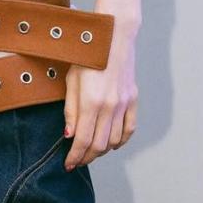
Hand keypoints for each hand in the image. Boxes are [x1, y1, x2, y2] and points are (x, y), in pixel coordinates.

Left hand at [62, 23, 137, 170]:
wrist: (113, 37)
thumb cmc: (87, 55)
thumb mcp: (71, 79)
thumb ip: (70, 109)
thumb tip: (69, 135)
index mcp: (91, 102)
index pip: (83, 140)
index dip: (75, 156)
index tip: (69, 164)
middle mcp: (110, 107)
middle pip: (99, 145)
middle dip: (86, 157)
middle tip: (77, 161)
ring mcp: (124, 105)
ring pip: (115, 141)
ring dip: (102, 150)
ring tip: (90, 151)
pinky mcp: (133, 100)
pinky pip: (129, 130)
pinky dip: (121, 141)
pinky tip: (112, 143)